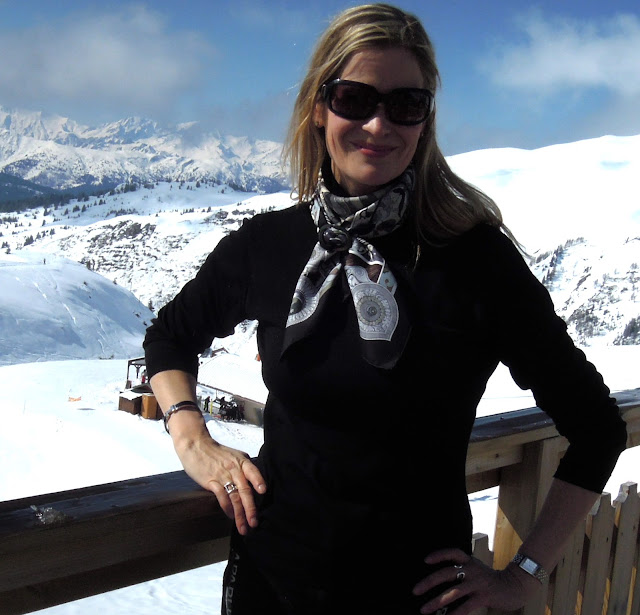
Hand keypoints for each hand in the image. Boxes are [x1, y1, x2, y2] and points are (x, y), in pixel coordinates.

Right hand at [171, 416, 266, 535]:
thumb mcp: (234, 455)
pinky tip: (230, 516)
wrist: (196, 445)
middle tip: (254, 523)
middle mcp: (234, 469)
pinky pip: (221, 497)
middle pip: (245, 490)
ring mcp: (222, 476)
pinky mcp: (211, 481)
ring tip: (244, 527)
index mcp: (241, 461)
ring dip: (240, 514)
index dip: (258, 481)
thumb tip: (254, 481)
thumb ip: (244, 466)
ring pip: (234, 497)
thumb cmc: (215, 452)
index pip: (253, 471)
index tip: (263, 492)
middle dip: (251, 509)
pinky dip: (227, 508)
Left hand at [412, 548, 541, 613]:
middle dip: (429, 582)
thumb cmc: (490, 580)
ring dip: (436, 601)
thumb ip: (462, 570)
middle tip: (415, 591)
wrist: (515, 586)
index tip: (426, 560)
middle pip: (447, 573)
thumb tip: (441, 578)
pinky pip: (465, 606)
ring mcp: (478, 583)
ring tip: (424, 609)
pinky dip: (454, 614)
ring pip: (453, 592)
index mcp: (469, 561)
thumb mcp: (476, 569)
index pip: (452, 552)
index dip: (438, 555)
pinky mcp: (484, 597)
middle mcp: (472, 569)